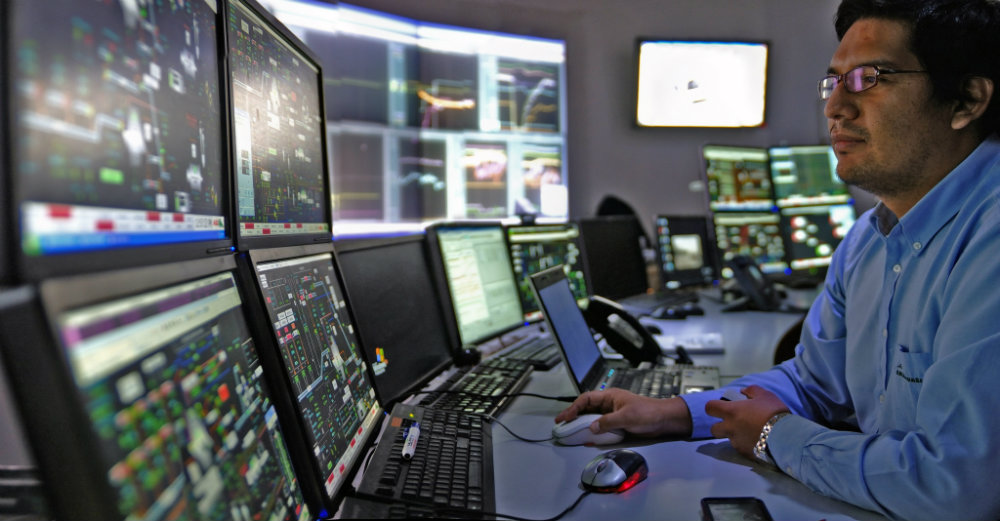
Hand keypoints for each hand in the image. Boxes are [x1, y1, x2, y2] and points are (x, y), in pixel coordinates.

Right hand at [554, 388, 692, 437]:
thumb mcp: (626, 417)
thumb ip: (608, 422)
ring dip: (582, 424)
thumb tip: (592, 427)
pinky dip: (593, 431)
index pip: (586, 399)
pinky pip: (601, 426)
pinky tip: (588, 438)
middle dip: (573, 416)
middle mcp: (609, 404)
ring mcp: (613, 413)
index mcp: (609, 396)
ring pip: (592, 418)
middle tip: (561, 425)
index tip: (564, 418)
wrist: (664, 419)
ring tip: (571, 432)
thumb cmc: (648, 413)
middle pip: (586, 408)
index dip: (573, 408)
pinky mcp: (618, 423)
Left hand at [704, 385, 788, 458]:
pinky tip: (757, 440)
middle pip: (713, 429)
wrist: (786, 436)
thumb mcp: (765, 395)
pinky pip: (741, 448)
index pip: (709, 408)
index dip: (713, 407)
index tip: (720, 407)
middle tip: (733, 422)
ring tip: (750, 431)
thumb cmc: (774, 412)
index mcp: (731, 412)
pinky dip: (746, 444)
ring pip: (728, 439)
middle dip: (720, 426)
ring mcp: (737, 442)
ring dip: (734, 435)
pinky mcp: (745, 453)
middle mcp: (730, 428)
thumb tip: (742, 391)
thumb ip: (751, 390)